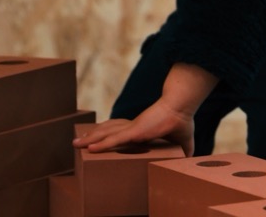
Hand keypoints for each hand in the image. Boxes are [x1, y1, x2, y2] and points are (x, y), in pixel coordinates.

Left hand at [73, 100, 193, 156]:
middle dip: (93, 137)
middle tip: (79, 143)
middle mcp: (134, 126)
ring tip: (76, 144)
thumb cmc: (183, 119)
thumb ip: (184, 149)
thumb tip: (189, 158)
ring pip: (106, 135)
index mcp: (143, 127)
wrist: (182, 107)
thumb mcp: (185, 140)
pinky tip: (88, 149)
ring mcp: (132, 129)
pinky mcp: (134, 132)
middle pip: (108, 131)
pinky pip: (113, 140)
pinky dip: (100, 144)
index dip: (109, 134)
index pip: (122, 130)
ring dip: (90, 140)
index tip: (99, 140)